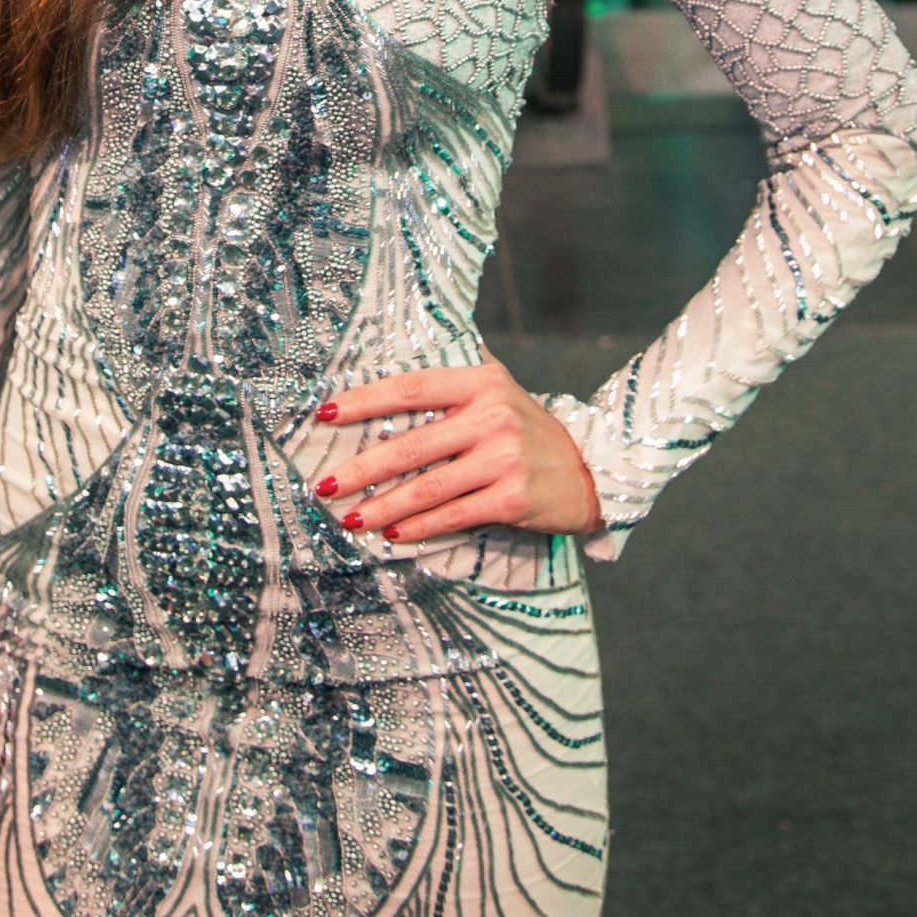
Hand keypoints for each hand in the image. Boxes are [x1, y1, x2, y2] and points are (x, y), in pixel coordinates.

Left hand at [313, 353, 602, 544]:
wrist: (589, 471)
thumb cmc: (527, 432)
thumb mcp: (498, 392)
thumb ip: (452, 386)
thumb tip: (384, 385)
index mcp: (482, 382)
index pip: (411, 388)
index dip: (365, 401)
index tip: (326, 413)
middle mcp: (493, 416)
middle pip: (411, 446)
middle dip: (362, 468)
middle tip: (326, 484)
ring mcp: (504, 459)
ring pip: (427, 488)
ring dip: (382, 506)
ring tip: (350, 518)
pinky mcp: (513, 499)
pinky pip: (453, 516)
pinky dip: (418, 527)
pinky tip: (392, 533)